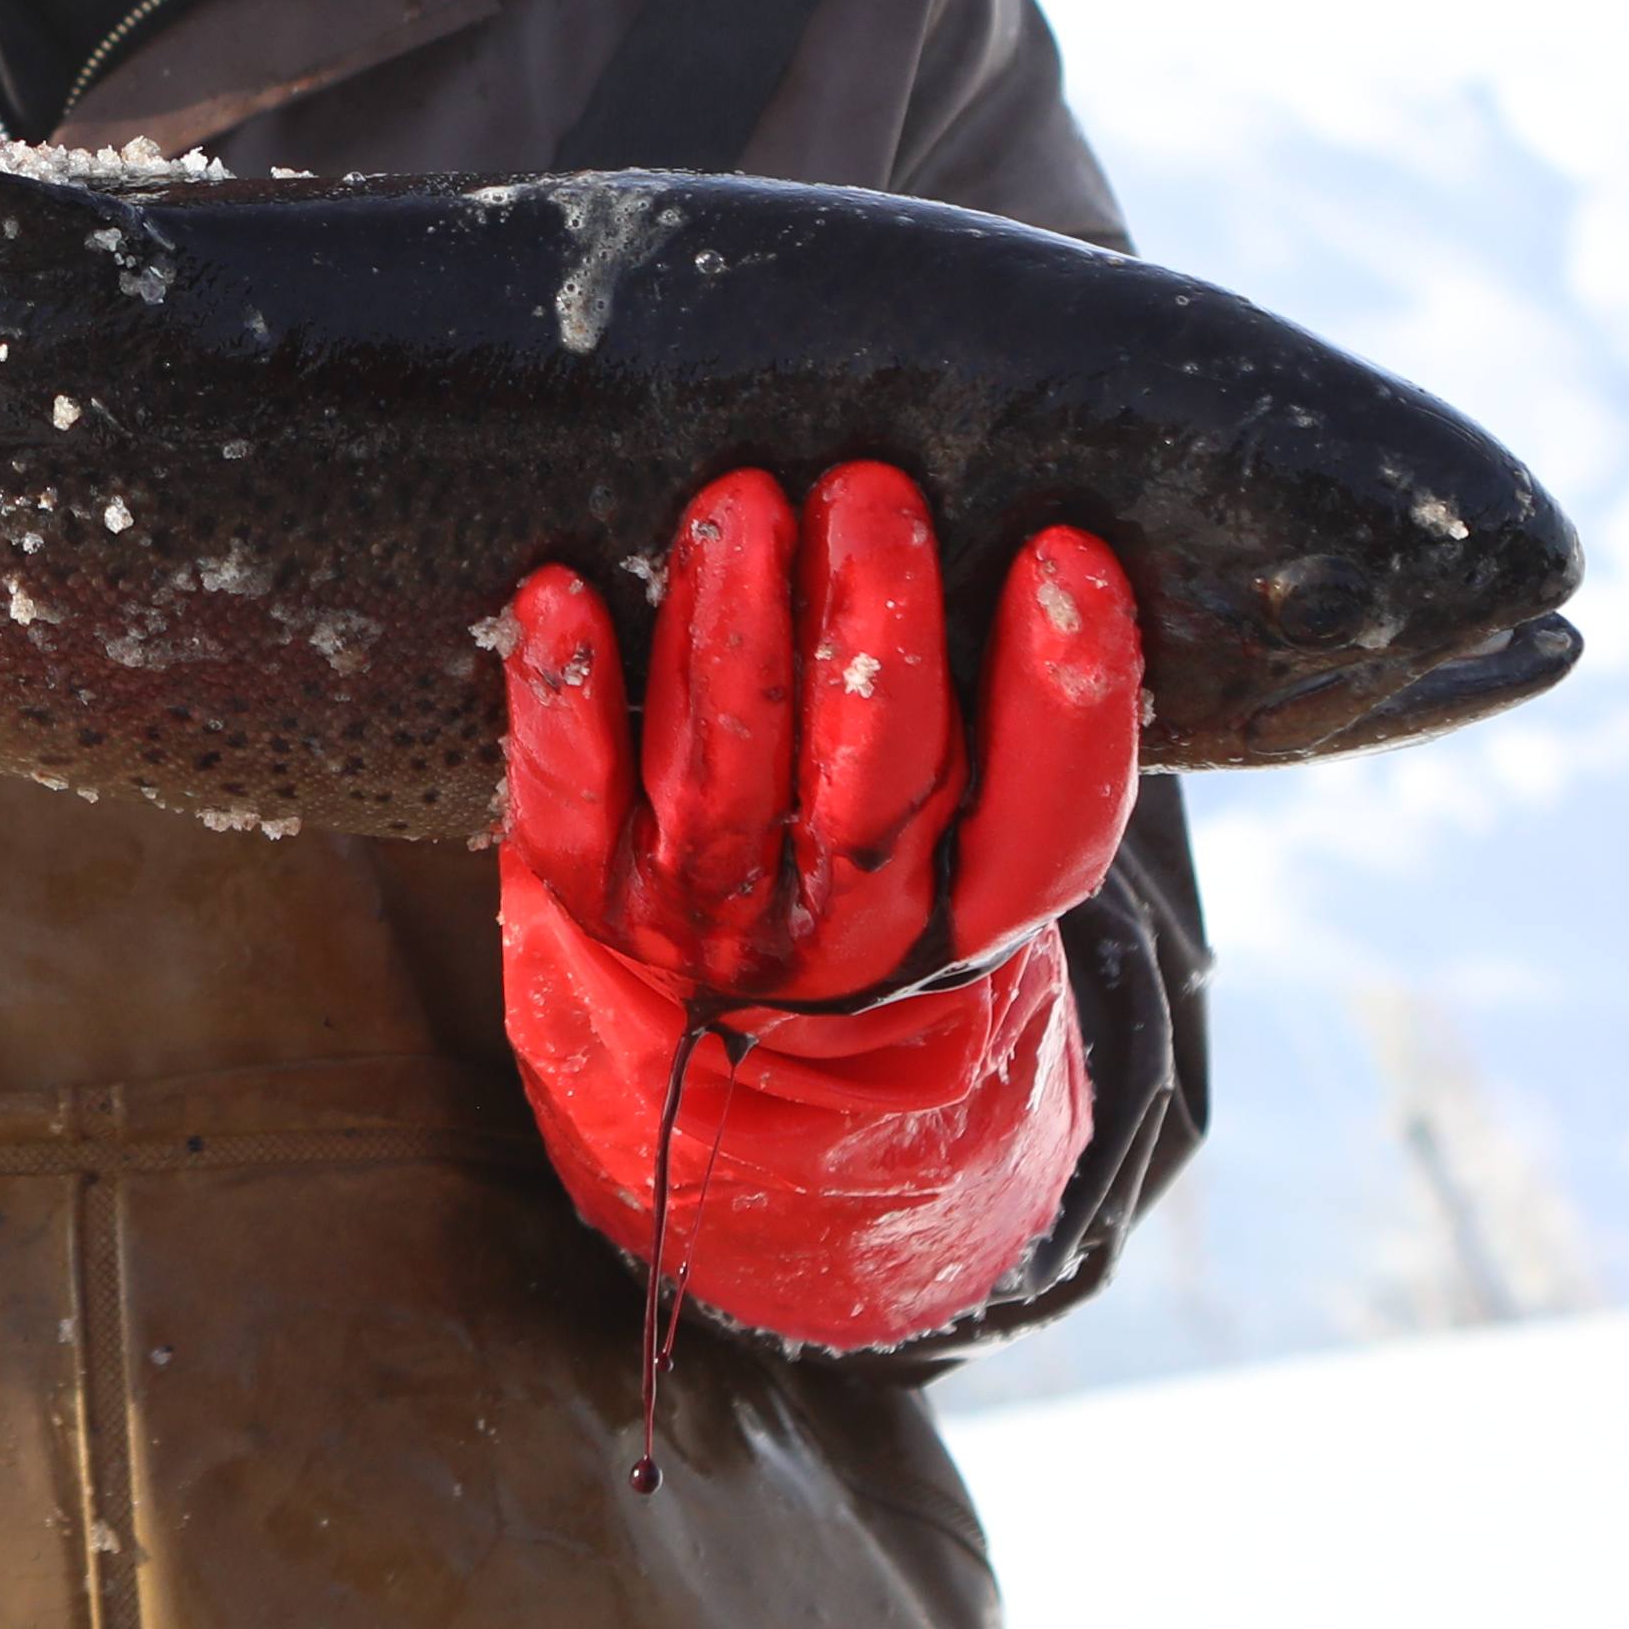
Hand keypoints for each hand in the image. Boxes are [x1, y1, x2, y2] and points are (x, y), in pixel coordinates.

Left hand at [496, 467, 1145, 1348]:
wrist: (730, 1132)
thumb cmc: (869, 934)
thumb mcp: (971, 888)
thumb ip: (1004, 757)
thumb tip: (1054, 559)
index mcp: (970, 927)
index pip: (1044, 827)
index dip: (1065, 701)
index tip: (1071, 563)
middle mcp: (843, 937)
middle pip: (874, 787)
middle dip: (873, 636)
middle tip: (874, 496)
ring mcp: (705, 923)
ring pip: (723, 778)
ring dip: (725, 635)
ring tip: (739, 509)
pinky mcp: (581, 902)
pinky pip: (568, 800)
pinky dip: (561, 700)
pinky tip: (557, 597)